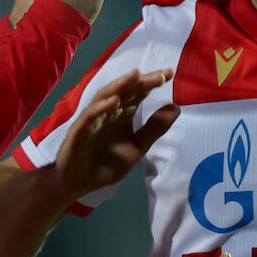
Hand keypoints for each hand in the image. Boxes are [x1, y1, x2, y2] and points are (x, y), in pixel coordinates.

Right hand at [55, 69, 179, 196]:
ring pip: (107, 96)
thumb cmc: (106, 165)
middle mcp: (109, 111)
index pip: (139, 93)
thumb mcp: (137, 147)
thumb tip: (176, 107)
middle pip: (126, 91)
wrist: (79, 182)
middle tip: (161, 75)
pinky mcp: (80, 130)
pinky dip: (101, 107)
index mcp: (123, 114)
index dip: (152, 83)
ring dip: (121, 85)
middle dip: (142, 81)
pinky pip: (90, 116)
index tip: (170, 73)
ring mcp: (93, 119)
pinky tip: (114, 101)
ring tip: (137, 75)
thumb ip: (154, 129)